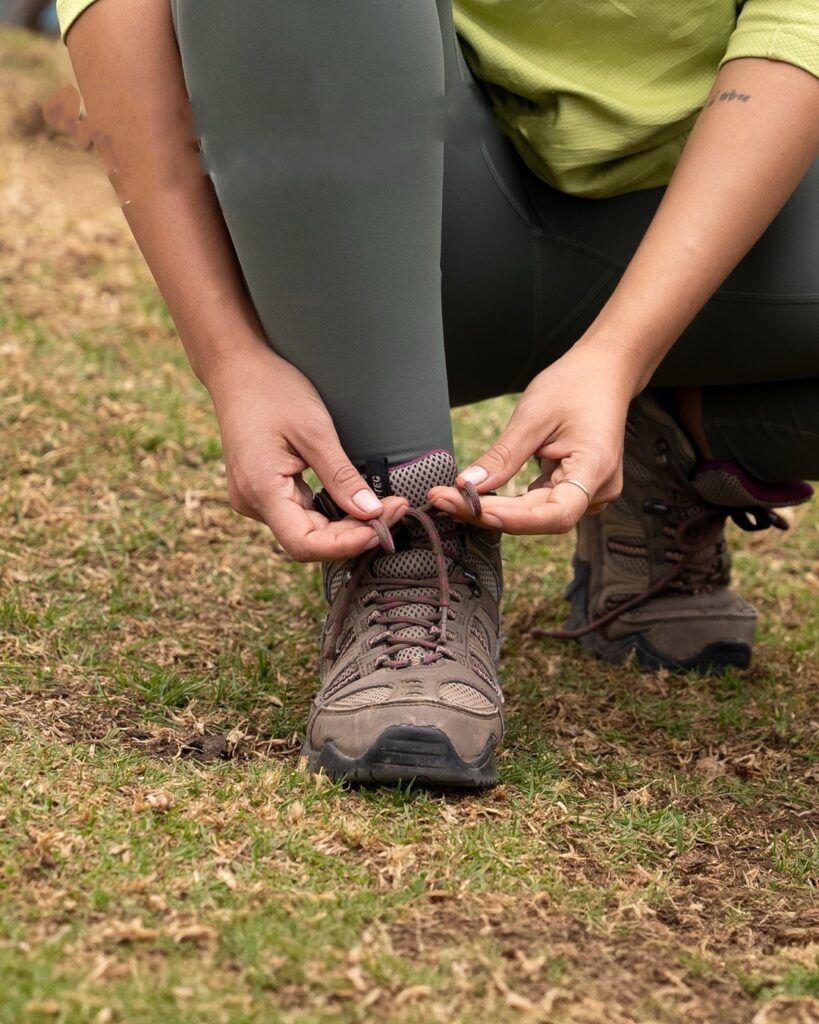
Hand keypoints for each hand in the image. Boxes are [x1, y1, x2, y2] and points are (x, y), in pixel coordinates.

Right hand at [205, 342, 407, 560]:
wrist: (236, 367)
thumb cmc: (273, 390)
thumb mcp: (315, 431)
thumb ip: (341, 477)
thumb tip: (371, 514)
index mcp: (260, 489)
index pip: (304, 544)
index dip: (345, 545)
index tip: (381, 528)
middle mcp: (253, 502)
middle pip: (308, 540)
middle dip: (354, 532)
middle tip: (396, 509)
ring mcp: (255, 498)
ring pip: (306, 529)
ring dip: (344, 525)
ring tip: (383, 506)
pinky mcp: (263, 490)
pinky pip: (300, 513)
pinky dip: (330, 512)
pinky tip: (355, 500)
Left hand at [429, 342, 639, 534]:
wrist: (603, 372)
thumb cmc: (574, 385)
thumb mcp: (533, 416)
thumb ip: (502, 457)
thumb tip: (467, 485)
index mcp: (595, 468)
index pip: (556, 514)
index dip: (515, 519)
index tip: (475, 509)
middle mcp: (598, 489)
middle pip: (541, 518)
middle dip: (491, 512)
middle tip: (443, 499)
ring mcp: (590, 492)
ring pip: (537, 515)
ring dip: (496, 510)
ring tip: (452, 498)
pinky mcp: (575, 489)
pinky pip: (540, 505)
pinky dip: (509, 503)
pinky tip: (478, 497)